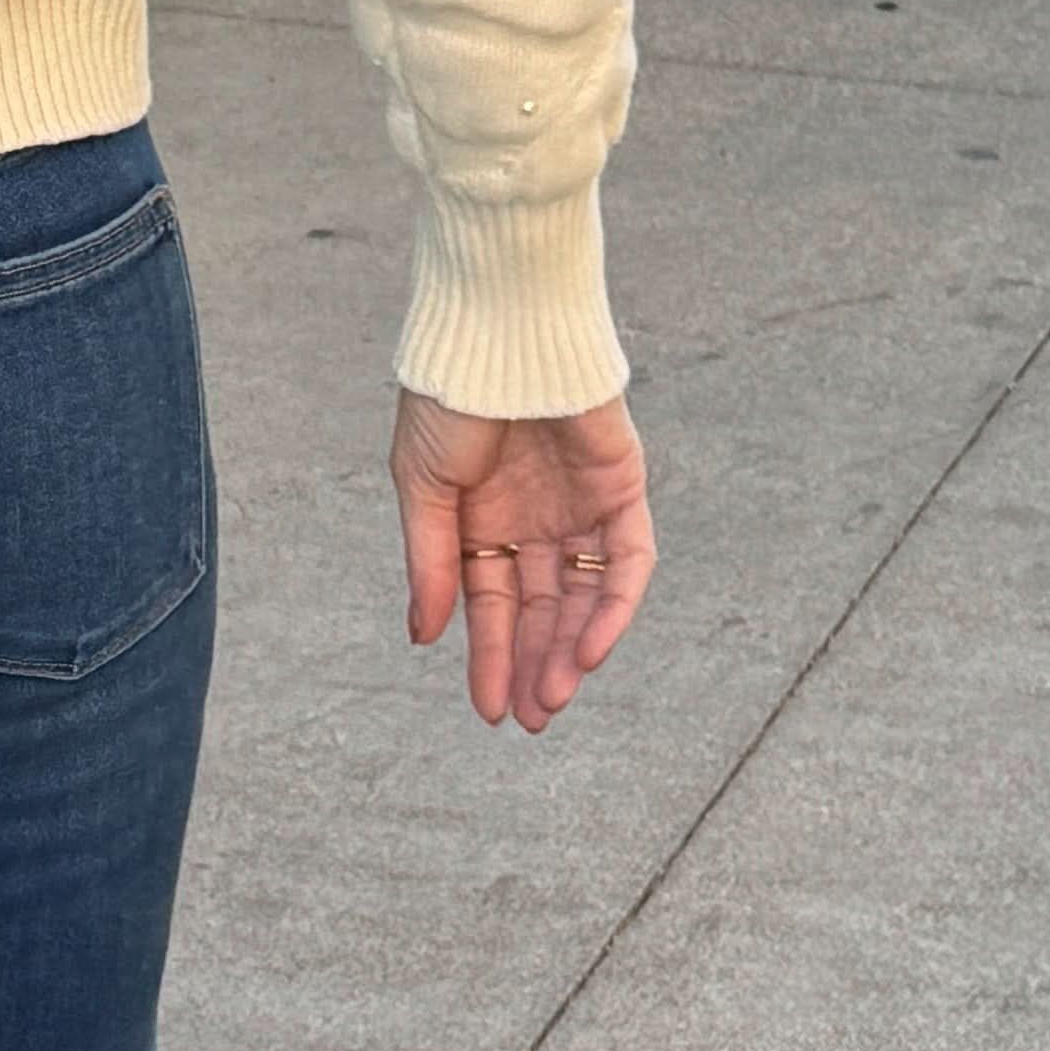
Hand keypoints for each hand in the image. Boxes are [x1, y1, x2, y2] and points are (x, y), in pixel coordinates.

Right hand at [393, 393, 652, 733]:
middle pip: (543, 609)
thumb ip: (431, 563)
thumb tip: (425, 636)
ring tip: (557, 697)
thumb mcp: (423, 487)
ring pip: (585, 595)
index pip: (493, 605)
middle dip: (537, 665)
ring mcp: (580, 505)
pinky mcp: (622, 488)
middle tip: (534, 719)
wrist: (497, 331)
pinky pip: (627, 560)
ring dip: (573, 648)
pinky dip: (614, 607)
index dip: (492, 657)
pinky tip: (589, 648)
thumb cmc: (449, 397)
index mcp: (481, 519)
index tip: (490, 710)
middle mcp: (534, 519)